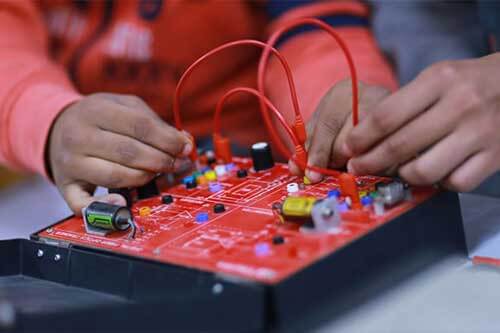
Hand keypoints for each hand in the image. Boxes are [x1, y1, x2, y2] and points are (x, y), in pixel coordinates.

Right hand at [48, 93, 192, 213]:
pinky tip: (123, 202)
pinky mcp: (65, 186)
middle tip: (177, 164)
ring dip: (144, 178)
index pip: (139, 126)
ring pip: (114, 176)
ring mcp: (70, 163)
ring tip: (158, 173)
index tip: (185, 148)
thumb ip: (154, 123)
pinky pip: (83, 203)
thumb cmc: (100, 118)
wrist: (57, 127)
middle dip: (161, 160)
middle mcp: (78, 136)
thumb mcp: (123, 107)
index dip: (168, 140)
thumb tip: (184, 143)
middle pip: (129, 152)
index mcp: (95, 110)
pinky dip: (104, 205)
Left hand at [289, 79, 388, 181]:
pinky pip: (386, 159)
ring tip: (355, 157)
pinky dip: (375, 167)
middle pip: (346, 142)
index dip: (318, 152)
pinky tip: (372, 160)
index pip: (327, 124)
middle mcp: (370, 95)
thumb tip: (296, 167)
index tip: (312, 173)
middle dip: (336, 159)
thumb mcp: (323, 123)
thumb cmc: (346, 117)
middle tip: (337, 162)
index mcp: (343, 91)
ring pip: (365, 152)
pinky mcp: (406, 131)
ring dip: (355, 163)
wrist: (382, 107)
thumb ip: (308, 144)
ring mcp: (393, 113)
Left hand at [346, 53, 499, 191]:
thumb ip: (404, 103)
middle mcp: (460, 105)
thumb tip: (364, 137)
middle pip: (399, 146)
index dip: (361, 138)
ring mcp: (480, 132)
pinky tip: (436, 172)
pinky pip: (455, 183)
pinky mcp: (494, 156)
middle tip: (358, 167)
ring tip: (399, 170)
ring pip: (424, 171)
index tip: (349, 148)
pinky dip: (440, 182)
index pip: (386, 115)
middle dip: (369, 162)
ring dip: (404, 175)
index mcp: (439, 80)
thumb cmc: (468, 83)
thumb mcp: (436, 78)